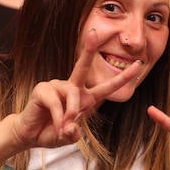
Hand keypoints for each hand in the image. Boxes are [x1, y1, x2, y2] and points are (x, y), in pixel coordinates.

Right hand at [12, 29, 142, 148]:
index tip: (139, 66)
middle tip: (94, 32)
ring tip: (64, 128)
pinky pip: (55, 103)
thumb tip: (71, 127)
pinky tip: (56, 124)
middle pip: (83, 67)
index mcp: (85, 98)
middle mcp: (72, 88)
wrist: (30, 136)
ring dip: (71, 112)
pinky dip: (58, 117)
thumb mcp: (68, 138)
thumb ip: (73, 134)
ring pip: (72, 94)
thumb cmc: (52, 132)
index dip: (123, 77)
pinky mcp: (43, 90)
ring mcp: (56, 86)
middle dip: (89, 49)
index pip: (107, 87)